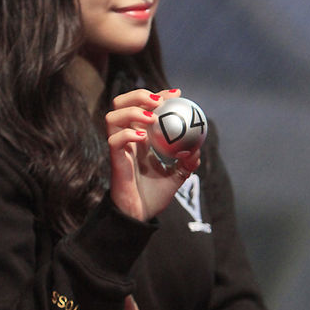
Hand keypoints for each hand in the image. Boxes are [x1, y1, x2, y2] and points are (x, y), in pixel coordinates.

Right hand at [106, 88, 200, 220]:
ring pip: (112, 116)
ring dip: (132, 111)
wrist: (140, 216)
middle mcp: (127, 138)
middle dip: (139, 95)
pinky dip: (127, 134)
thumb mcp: (176, 177)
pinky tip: (143, 138)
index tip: (177, 94)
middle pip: (121, 103)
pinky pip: (114, 140)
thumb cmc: (153, 196)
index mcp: (140, 137)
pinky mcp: (115, 160)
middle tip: (159, 101)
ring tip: (151, 117)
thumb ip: (186, 163)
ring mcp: (119, 148)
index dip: (157, 95)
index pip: (143, 106)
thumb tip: (197, 149)